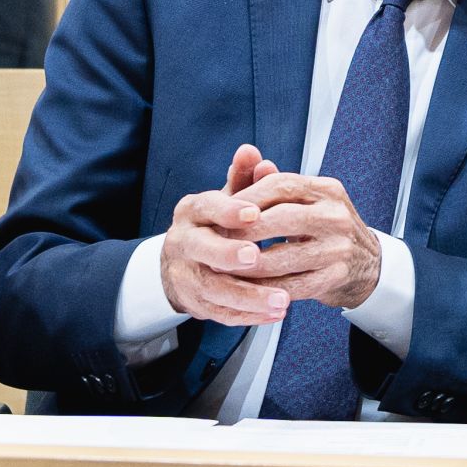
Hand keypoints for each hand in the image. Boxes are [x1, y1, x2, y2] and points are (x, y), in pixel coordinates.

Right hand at [160, 144, 289, 325]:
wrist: (183, 262)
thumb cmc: (214, 224)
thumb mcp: (225, 198)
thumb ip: (243, 178)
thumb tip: (252, 152)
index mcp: (192, 212)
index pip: (206, 207)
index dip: (228, 210)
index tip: (252, 213)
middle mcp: (183, 242)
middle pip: (201, 250)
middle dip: (228, 253)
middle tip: (257, 256)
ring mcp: (186, 275)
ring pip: (213, 288)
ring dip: (248, 296)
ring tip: (283, 300)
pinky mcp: (195, 303)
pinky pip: (221, 312)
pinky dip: (249, 315)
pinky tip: (275, 314)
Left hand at [229, 173, 382, 309]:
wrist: (365, 262)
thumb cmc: (323, 228)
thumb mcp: (306, 200)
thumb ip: (272, 182)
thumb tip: (244, 153)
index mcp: (327, 190)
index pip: (280, 185)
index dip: (246, 198)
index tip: (220, 213)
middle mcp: (336, 215)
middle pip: (280, 219)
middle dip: (242, 233)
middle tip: (215, 242)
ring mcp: (339, 247)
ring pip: (281, 257)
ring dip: (246, 266)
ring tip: (222, 269)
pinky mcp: (337, 276)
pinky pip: (291, 285)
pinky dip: (264, 289)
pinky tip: (247, 288)